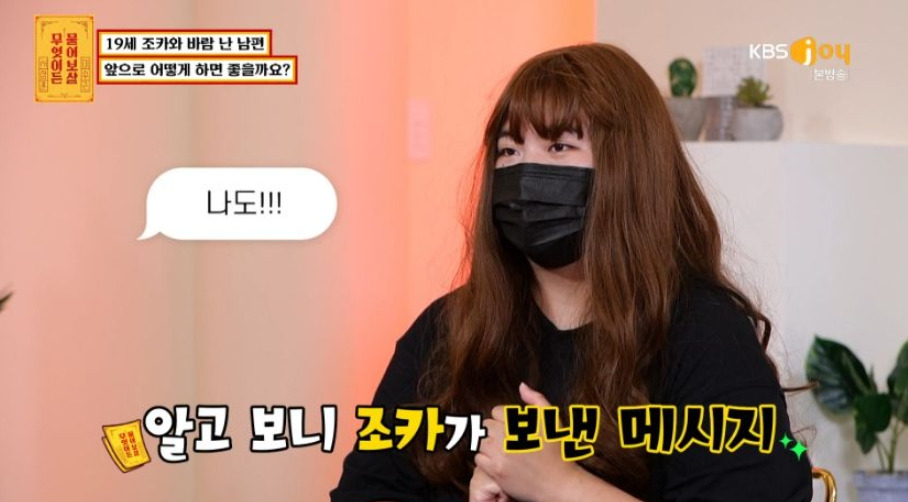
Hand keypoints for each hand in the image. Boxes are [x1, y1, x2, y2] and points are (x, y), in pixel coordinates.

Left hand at [473, 382, 583, 501]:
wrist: (559, 483)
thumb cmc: (557, 452)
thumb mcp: (552, 420)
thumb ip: (536, 400)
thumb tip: (521, 385)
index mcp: (520, 422)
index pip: (496, 412)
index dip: (503, 420)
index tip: (511, 429)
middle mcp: (509, 437)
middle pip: (486, 426)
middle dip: (495, 432)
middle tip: (507, 441)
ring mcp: (501, 454)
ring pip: (481, 442)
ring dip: (489, 445)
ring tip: (503, 451)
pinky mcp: (496, 471)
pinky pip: (479, 458)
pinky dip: (486, 460)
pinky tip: (499, 462)